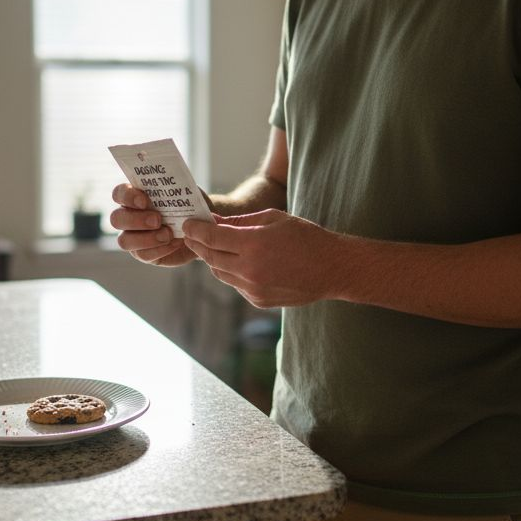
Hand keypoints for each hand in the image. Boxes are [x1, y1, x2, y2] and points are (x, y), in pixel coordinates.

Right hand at [109, 183, 195, 266]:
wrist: (200, 228)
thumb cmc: (189, 206)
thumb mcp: (186, 193)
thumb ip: (176, 189)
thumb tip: (174, 187)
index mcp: (134, 197)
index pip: (119, 194)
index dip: (127, 197)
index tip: (144, 201)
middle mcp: (128, 217)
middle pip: (116, 219)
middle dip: (136, 220)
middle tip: (157, 220)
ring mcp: (132, 237)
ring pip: (124, 241)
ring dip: (147, 239)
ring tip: (168, 235)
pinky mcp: (142, 254)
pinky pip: (143, 255)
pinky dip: (160, 249)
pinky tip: (175, 243)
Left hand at [182, 209, 342, 307]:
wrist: (333, 269)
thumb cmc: (306, 238)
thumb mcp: (273, 219)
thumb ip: (240, 221)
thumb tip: (213, 221)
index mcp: (253, 245)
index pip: (211, 237)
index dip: (195, 230)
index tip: (187, 224)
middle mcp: (250, 270)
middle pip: (210, 257)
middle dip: (199, 244)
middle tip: (194, 234)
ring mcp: (253, 289)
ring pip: (220, 273)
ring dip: (214, 259)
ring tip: (216, 246)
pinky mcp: (258, 300)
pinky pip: (235, 284)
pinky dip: (232, 272)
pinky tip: (241, 261)